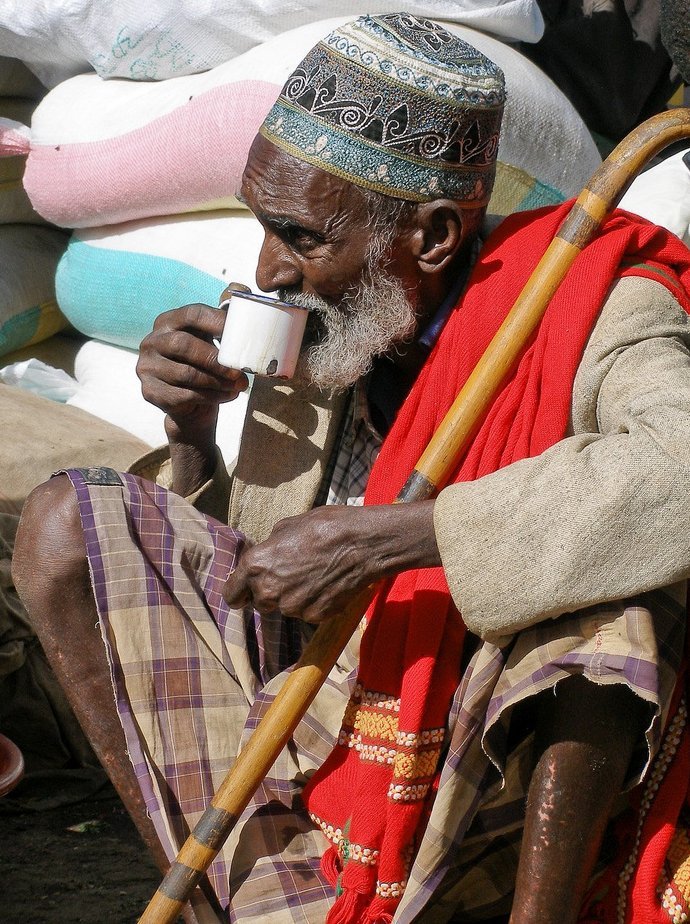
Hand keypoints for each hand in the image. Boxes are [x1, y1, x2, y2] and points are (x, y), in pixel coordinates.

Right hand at [137, 304, 247, 435]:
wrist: (190, 405)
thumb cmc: (204, 365)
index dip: (217, 321)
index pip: (192, 314)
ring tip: (239, 385)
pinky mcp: (150, 392)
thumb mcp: (211, 339)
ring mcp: (147, 367)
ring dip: (217, 381)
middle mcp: (152, 341)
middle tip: (238, 370)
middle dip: (215, 359)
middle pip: (184, 345)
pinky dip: (212, 397)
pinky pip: (185, 395)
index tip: (240, 333)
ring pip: (186, 374)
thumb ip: (223, 314)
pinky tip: (229, 396)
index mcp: (168, 322)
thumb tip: (241, 289)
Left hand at [223, 501, 439, 623]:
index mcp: (256, 566)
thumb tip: (267, 555)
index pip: (231, 595)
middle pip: (260, 603)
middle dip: (271, 591)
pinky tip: (327, 584)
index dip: (240, 591)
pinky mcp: (315, 617)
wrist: (363, 544)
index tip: (247, 589)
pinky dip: (315, 603)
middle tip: (291, 574)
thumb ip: (270, 546)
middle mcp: (270, 591)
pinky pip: (308, 613)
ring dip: (294, 596)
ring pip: (286, 607)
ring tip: (315, 575)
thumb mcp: (288, 525)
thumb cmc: (326, 526)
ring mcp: (293, 607)